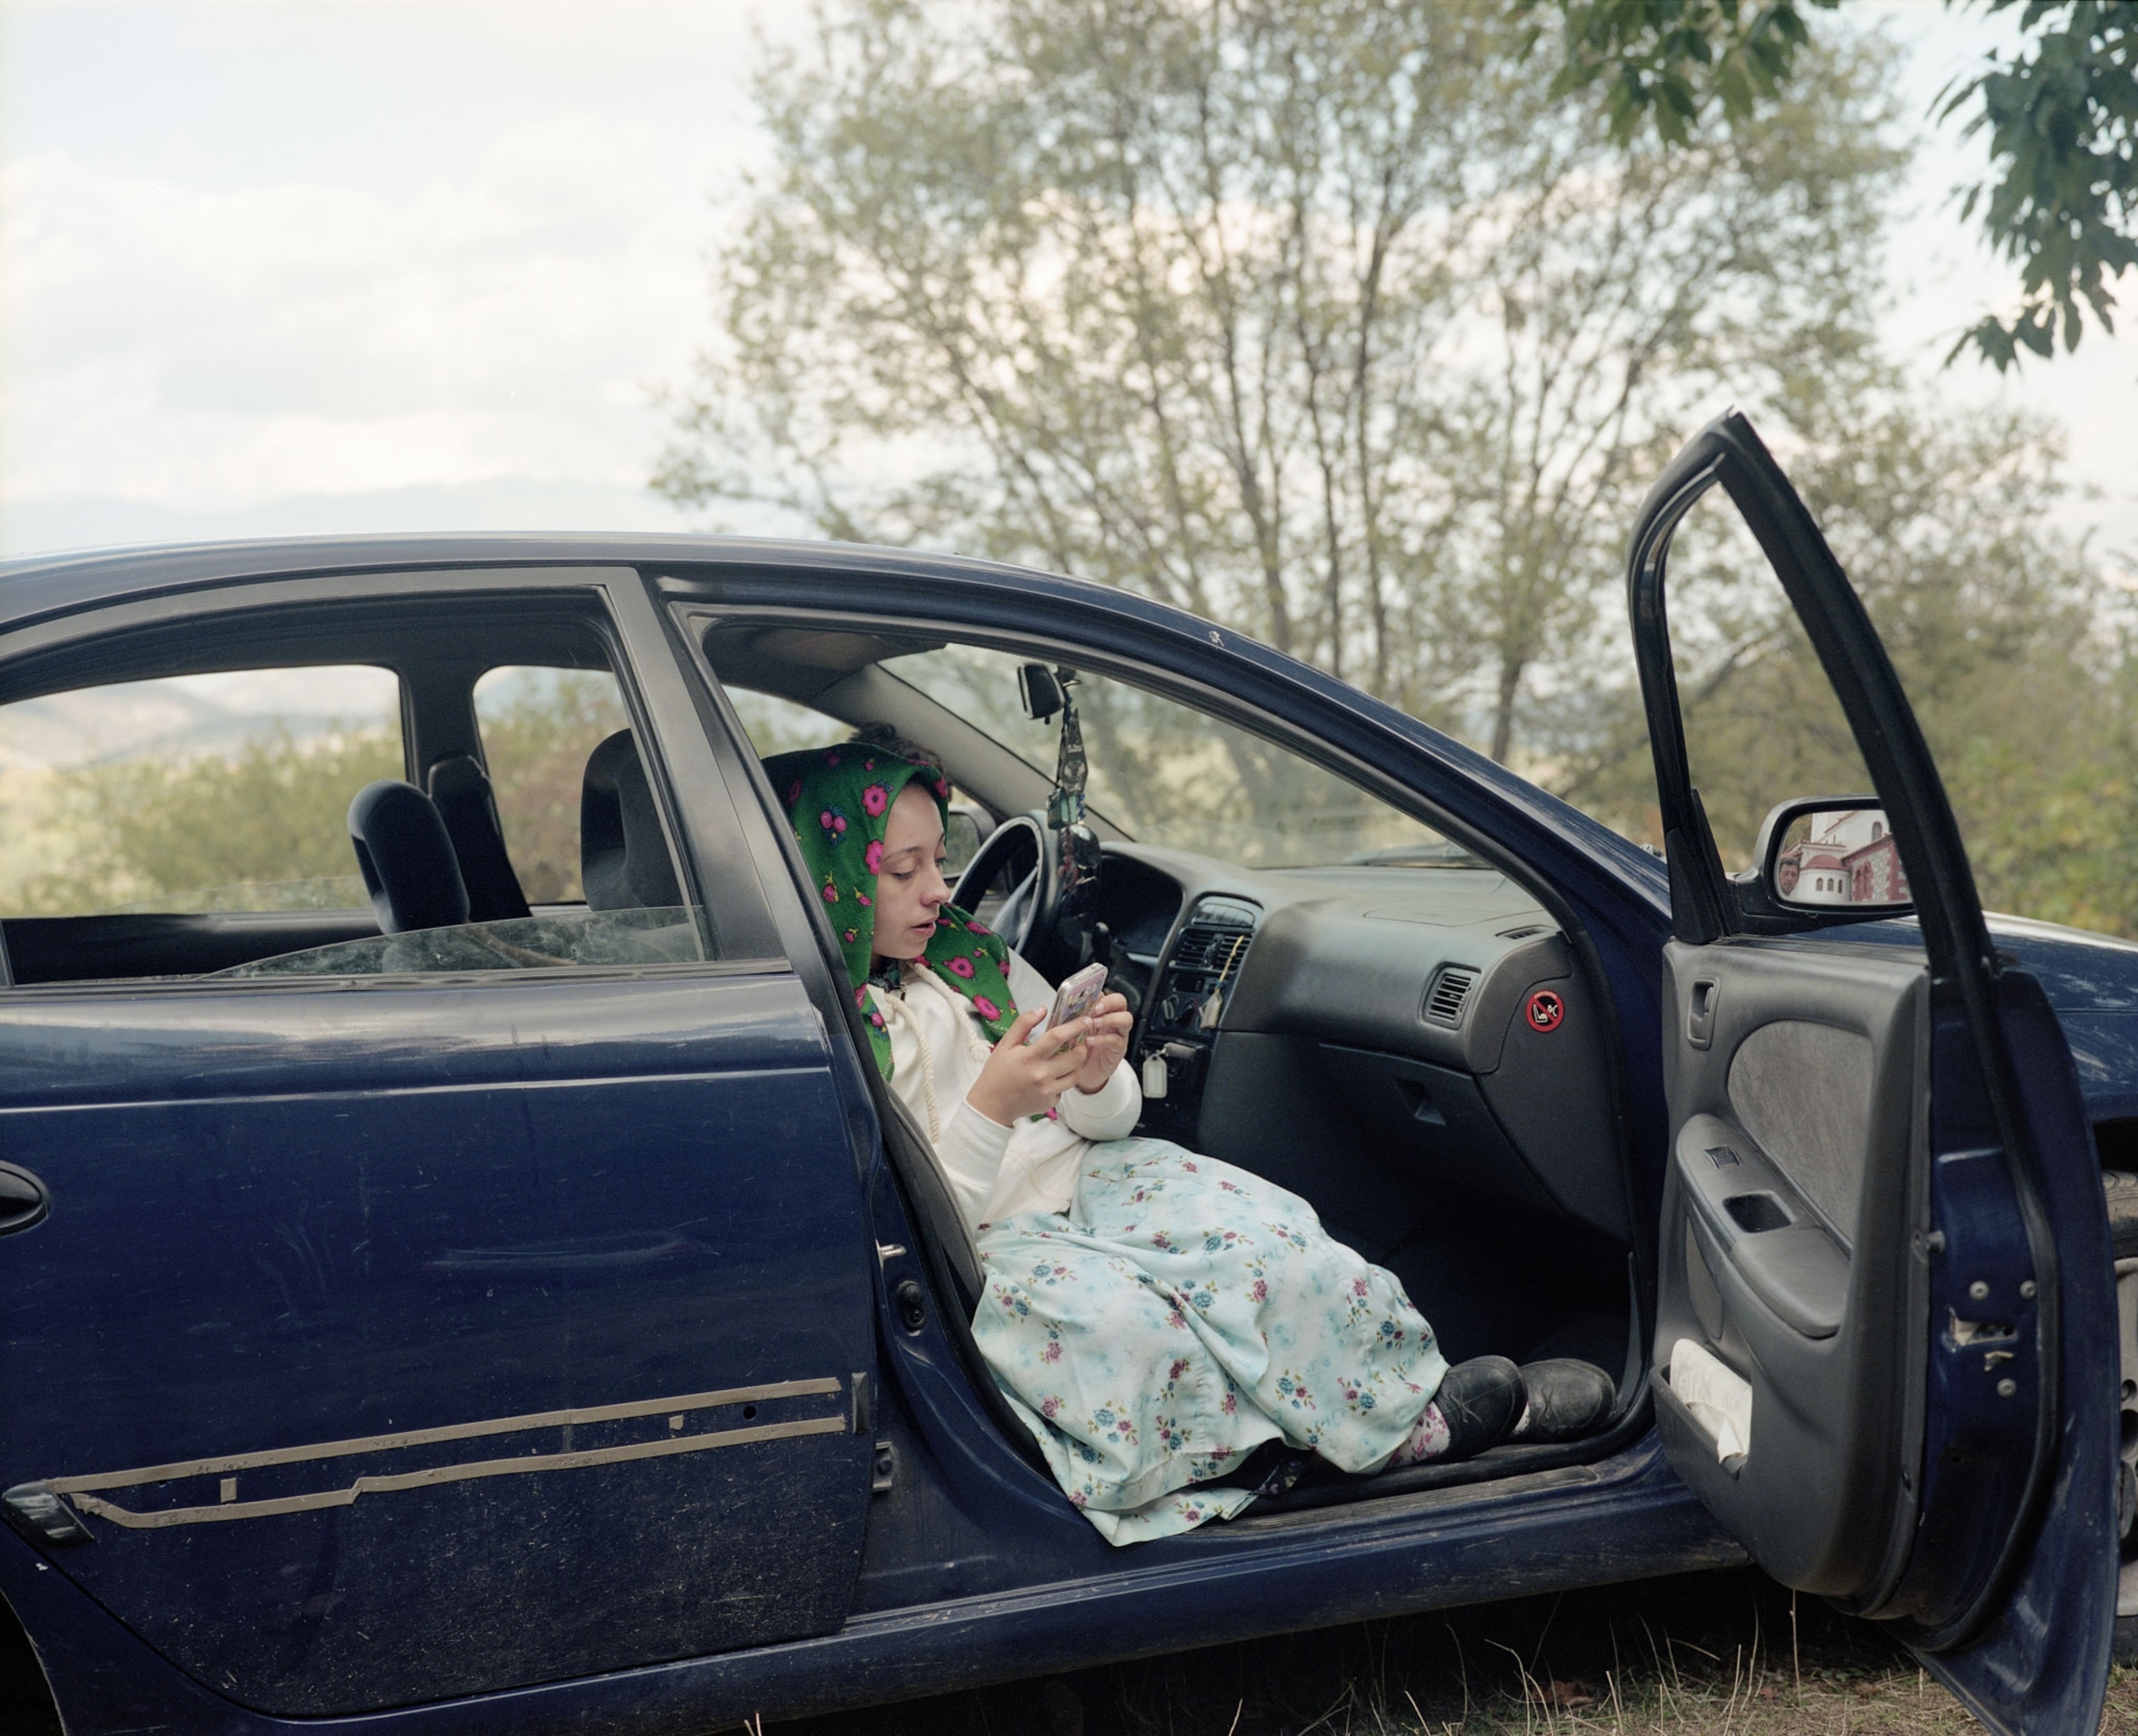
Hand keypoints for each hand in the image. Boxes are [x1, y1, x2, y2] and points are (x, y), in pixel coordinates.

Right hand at [966, 1006, 1086, 1123]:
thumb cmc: (997, 1072)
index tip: (1086, 1020)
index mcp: (1029, 1057)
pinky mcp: (1050, 1103)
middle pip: (1074, 1058)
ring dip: (1078, 1064)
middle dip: (1082, 1047)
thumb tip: (1042, 1009)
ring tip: (1071, 1057)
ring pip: (1075, 1075)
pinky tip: (1055, 1076)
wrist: (992, 1105)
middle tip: (1080, 1042)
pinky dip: (1063, 1080)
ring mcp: (1047, 1091)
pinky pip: (1065, 1088)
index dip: (1074, 1027)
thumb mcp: (1005, 1044)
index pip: (1057, 1037)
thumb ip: (1023, 1024)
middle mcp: (1041, 1075)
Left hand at [1072, 992, 1131, 1093]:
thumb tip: (1062, 1006)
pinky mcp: (1118, 1048)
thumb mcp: (1071, 1030)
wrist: (1082, 1074)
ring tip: (1094, 1024)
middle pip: (1120, 1002)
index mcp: (1099, 1011)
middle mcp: (1111, 1019)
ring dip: (1110, 1019)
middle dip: (1109, 1003)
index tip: (1088, 996)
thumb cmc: (1077, 1049)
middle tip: (1095, 1009)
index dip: (1099, 992)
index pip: (1105, 994)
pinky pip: (1116, 1039)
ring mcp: (1117, 1033)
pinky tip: (1090, 1041)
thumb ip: (1071, 1018)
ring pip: (1125, 1018)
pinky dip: (1103, 1039)